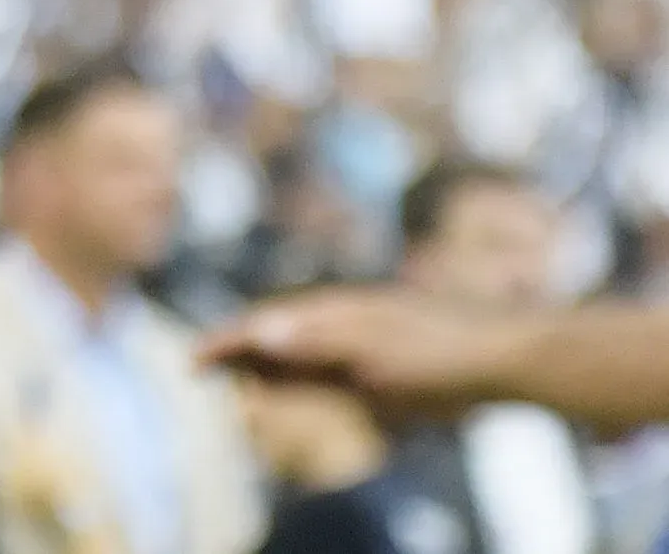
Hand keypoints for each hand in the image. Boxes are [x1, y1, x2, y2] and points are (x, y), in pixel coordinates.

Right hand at [199, 289, 521, 418]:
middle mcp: (341, 321)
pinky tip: (301, 385)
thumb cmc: (439, 353)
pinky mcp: (385, 361)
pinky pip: (329, 366)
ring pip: (301, 350)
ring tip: (241, 379)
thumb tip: (258, 330)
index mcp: (332, 314)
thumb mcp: (371, 350)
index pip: (263, 325)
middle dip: (239, 350)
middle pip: (277, 334)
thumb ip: (314, 342)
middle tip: (206, 369)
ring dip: (267, 363)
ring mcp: (363, 339)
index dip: (225, 342)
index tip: (192, 360)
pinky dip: (301, 375)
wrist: (507, 356)